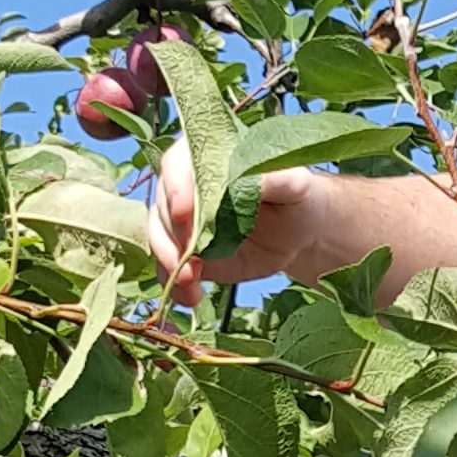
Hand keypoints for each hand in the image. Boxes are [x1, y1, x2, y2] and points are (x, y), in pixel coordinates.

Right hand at [148, 154, 325, 299]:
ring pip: (158, 236)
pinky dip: (175, 285)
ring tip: (190, 283)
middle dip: (172, 236)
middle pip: (163, 205)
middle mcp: (188, 186)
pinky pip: (168, 267)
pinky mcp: (187, 251)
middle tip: (188, 260)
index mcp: (210, 158)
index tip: (186, 213)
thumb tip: (247, 178)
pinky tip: (192, 298)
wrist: (298, 233)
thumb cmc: (296, 198)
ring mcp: (184, 220)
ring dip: (168, 262)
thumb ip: (273, 178)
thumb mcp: (295, 184)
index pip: (178, 163)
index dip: (176, 187)